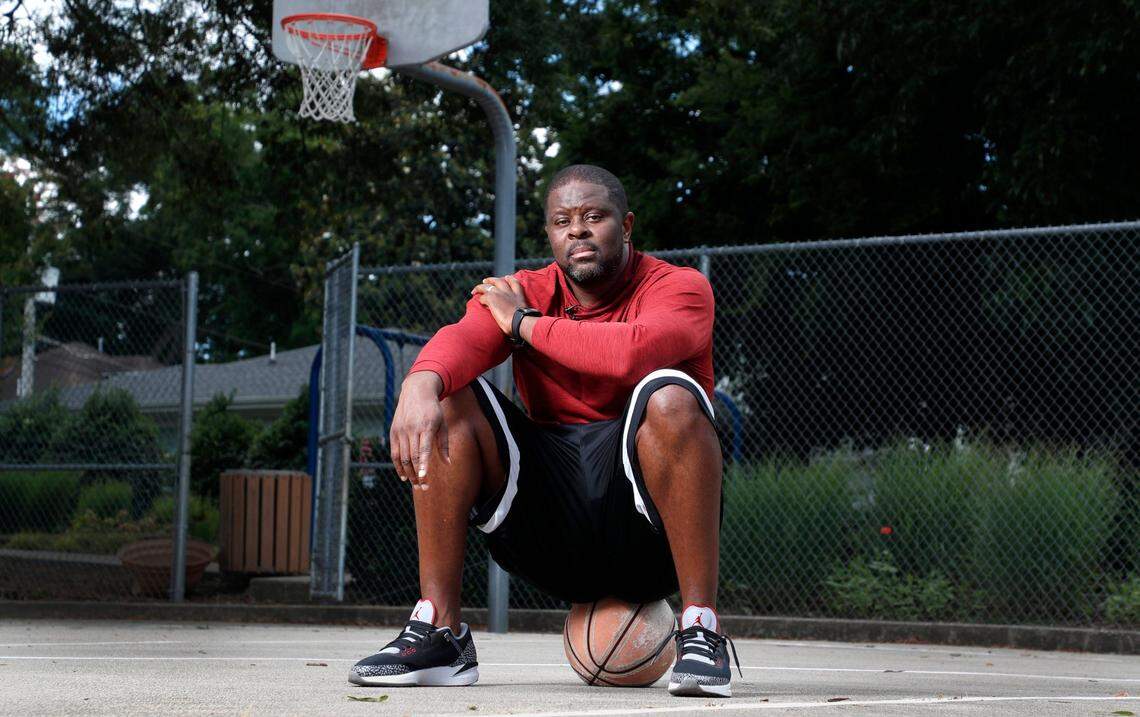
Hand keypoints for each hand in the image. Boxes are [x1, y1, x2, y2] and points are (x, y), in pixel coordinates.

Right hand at [389, 372, 450, 489]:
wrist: (416, 391)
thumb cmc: (433, 410)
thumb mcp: (442, 424)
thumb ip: (443, 444)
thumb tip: (448, 464)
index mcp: (425, 427)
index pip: (423, 450)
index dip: (423, 465)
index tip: (424, 478)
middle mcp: (411, 429)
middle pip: (413, 457)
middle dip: (418, 475)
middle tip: (424, 488)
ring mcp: (400, 431)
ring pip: (403, 457)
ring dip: (408, 473)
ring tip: (416, 484)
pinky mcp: (393, 432)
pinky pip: (395, 453)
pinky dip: (398, 466)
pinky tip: (403, 476)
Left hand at [471, 275, 526, 336]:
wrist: (520, 321)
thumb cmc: (524, 322)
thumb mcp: (523, 313)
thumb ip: (518, 310)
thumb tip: (513, 316)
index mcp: (518, 295)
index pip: (514, 282)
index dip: (510, 279)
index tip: (507, 278)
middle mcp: (508, 291)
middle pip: (498, 281)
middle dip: (491, 280)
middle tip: (485, 281)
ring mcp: (499, 293)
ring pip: (486, 286)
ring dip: (480, 287)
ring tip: (475, 290)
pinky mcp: (491, 298)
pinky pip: (482, 297)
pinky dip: (480, 300)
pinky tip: (479, 303)